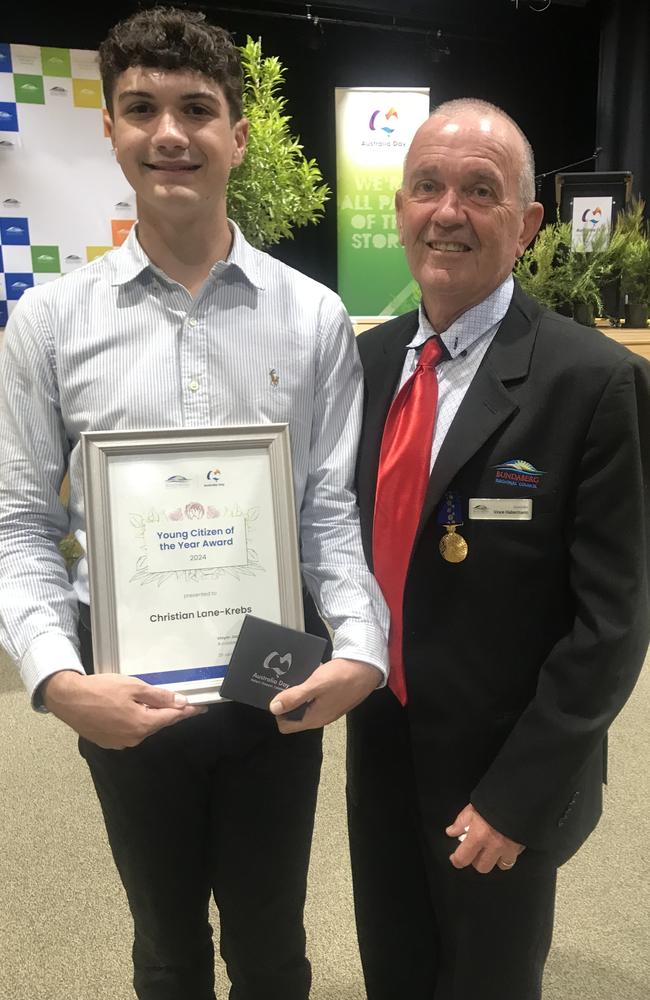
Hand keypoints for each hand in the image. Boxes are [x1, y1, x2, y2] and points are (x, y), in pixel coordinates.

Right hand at [41, 670, 206, 749]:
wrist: (68, 699)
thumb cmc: (100, 690)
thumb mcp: (133, 687)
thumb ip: (159, 696)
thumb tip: (180, 702)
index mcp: (142, 724)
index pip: (172, 718)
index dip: (187, 711)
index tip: (200, 708)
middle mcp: (133, 738)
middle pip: (158, 723)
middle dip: (167, 712)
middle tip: (176, 700)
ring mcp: (120, 742)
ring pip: (143, 727)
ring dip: (148, 716)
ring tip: (145, 700)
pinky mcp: (108, 741)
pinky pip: (129, 731)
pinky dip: (133, 720)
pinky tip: (128, 709)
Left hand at [269, 658, 380, 732]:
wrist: (367, 668)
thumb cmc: (341, 676)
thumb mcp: (315, 685)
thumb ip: (295, 697)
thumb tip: (273, 708)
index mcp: (314, 718)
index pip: (286, 726)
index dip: (278, 712)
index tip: (276, 695)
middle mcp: (320, 717)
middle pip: (294, 716)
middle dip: (286, 702)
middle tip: (283, 684)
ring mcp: (328, 709)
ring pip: (305, 706)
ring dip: (298, 695)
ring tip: (293, 678)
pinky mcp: (334, 700)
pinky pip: (315, 699)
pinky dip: (309, 690)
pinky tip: (308, 676)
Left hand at [446, 803, 524, 873]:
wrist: (518, 797)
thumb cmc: (493, 800)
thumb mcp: (472, 808)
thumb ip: (461, 822)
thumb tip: (451, 832)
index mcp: (478, 836)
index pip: (463, 858)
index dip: (457, 861)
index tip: (455, 858)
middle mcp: (493, 846)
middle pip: (482, 867)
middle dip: (477, 861)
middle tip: (476, 850)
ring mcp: (509, 849)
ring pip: (500, 866)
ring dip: (495, 859)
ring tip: (492, 848)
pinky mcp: (521, 847)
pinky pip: (514, 857)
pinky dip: (508, 854)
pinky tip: (505, 844)